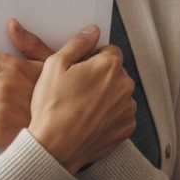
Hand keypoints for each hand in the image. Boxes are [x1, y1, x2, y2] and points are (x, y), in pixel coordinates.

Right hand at [28, 25, 136, 175]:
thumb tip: (93, 31)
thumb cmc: (52, 107)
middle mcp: (125, 85)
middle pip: (115, 72)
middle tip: (76, 90)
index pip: (109, 51)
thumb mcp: (55, 65)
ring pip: (118, 93)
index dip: (92, 59)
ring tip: (81, 107)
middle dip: (100, 77)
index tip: (79, 71)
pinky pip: (120, 114)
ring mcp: (127, 108)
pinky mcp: (126, 128)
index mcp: (110, 66)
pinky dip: (108, 116)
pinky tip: (89, 121)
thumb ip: (78, 43)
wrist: (53, 148)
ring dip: (105, 96)